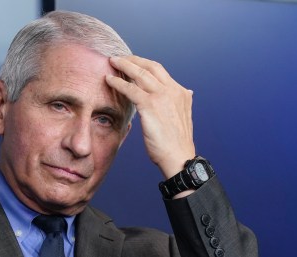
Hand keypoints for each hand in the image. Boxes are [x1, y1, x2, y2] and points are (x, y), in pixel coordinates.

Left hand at [106, 55, 195, 178]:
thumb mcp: (184, 117)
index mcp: (181, 93)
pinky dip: (118, 82)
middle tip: (120, 58)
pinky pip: (130, 89)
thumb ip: (181, 102)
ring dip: (124, 65)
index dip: (144, 65)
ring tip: (112, 62)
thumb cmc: (177, 143)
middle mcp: (173, 91)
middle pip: (150, 67)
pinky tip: (109, 79)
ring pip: (139, 74)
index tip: (133, 63)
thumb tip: (188, 92)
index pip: (160, 72)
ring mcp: (162, 96)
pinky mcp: (150, 105)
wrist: (179, 157)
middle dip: (134, 59)